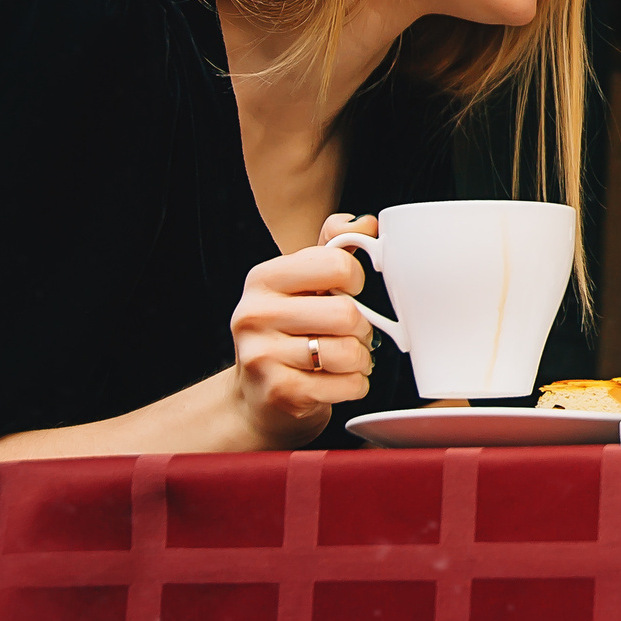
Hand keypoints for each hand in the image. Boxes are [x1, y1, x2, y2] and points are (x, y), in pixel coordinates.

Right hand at [229, 213, 378, 447]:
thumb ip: (333, 247)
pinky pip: (348, 385)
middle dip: (361, 327)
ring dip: (360, 359)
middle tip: (349, 333)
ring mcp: (262, 356)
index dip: (355, 278)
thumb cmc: (288, 333)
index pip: (336, 264)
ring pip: (349, 352)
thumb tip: (365, 223)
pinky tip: (335, 381)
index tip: (349, 290)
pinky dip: (355, 384)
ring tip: (342, 358)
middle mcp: (254, 315)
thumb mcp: (303, 284)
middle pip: (346, 314)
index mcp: (263, 279)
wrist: (256, 397)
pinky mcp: (280, 393)